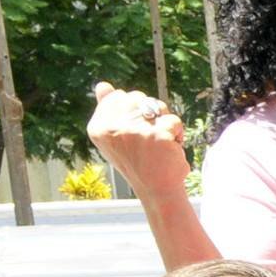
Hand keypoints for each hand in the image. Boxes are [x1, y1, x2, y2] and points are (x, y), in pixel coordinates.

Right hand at [87, 82, 191, 200]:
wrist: (157, 191)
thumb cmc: (138, 163)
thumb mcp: (116, 138)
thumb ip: (108, 110)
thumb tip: (102, 85)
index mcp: (98, 127)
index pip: (117, 96)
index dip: (132, 111)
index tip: (133, 135)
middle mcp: (112, 127)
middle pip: (138, 97)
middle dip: (148, 114)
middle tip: (147, 140)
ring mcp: (135, 129)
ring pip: (157, 105)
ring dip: (163, 122)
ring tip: (159, 144)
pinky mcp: (157, 133)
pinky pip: (173, 120)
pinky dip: (177, 133)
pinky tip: (170, 150)